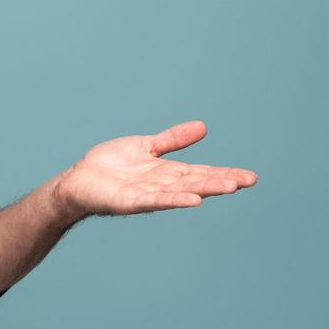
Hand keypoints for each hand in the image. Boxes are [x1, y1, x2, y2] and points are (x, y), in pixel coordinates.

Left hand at [52, 119, 256, 220]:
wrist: (78, 181)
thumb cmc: (110, 166)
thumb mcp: (146, 147)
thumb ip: (172, 140)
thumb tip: (203, 127)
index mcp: (167, 173)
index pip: (202, 172)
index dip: (225, 173)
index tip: (250, 177)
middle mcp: (162, 185)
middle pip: (197, 182)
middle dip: (222, 181)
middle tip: (249, 181)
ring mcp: (147, 194)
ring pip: (181, 192)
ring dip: (205, 189)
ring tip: (229, 187)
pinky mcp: (130, 201)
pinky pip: (155, 200)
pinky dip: (174, 200)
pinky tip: (193, 200)